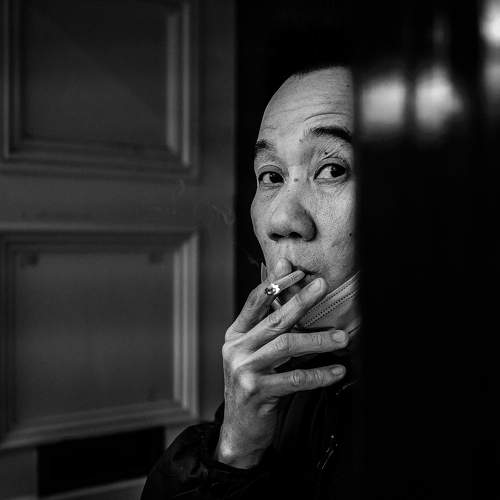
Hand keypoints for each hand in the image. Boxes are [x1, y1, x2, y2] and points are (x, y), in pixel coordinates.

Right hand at [215, 259, 347, 467]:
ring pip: (285, 346)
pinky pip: (294, 378)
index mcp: (236, 334)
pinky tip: (336, 370)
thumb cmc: (253, 384)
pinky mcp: (257, 391)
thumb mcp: (255, 352)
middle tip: (322, 286)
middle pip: (274, 320)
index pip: (255, 301)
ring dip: (317, 340)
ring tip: (341, 338)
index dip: (276, 283)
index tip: (297, 271)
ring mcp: (244, 370)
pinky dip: (318, 374)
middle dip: (300, 301)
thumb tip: (288, 296)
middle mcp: (237, 349)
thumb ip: (269, 325)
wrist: (240, 429)